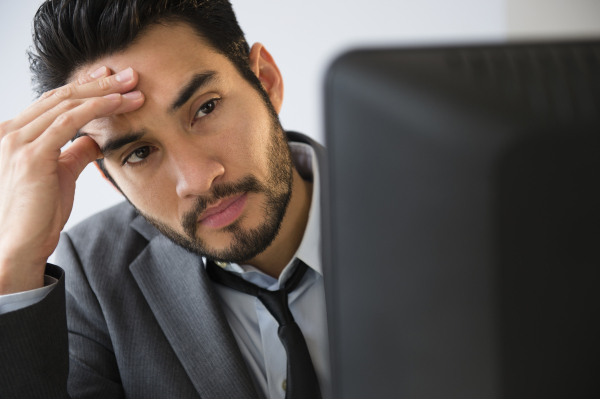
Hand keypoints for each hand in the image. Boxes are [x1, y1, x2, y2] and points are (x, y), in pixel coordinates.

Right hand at [0, 67, 143, 293]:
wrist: (21, 243)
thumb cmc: (40, 211)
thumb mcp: (61, 173)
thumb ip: (75, 152)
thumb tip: (96, 138)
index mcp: (16, 133)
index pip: (54, 100)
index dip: (86, 87)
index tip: (113, 78)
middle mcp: (11, 131)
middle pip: (62, 96)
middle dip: (100, 83)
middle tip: (131, 75)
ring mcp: (18, 141)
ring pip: (67, 104)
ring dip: (104, 93)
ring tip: (134, 89)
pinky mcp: (31, 155)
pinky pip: (68, 122)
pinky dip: (95, 109)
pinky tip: (118, 103)